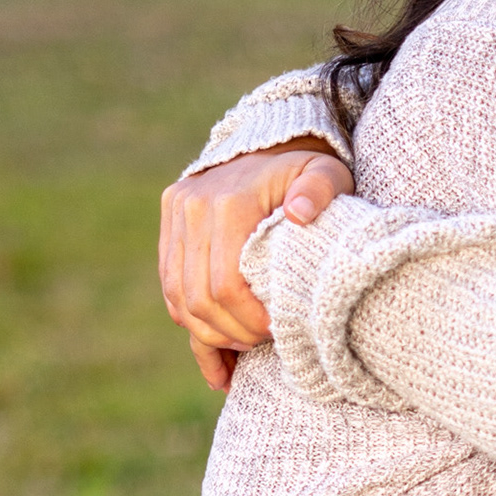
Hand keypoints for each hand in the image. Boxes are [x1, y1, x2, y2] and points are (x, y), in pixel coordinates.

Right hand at [159, 143, 354, 390]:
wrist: (267, 147)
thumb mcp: (326, 174)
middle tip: (263, 342)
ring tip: (243, 345)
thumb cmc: (306, 172)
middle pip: (198, 298)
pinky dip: (191, 322)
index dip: (249, 320)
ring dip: (209, 333)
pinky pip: (170, 288)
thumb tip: (300, 214)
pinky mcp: (169, 227)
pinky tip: (217, 348)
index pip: (226, 284)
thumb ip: (320, 191)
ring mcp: (176, 217)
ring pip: (179, 298)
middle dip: (230, 332)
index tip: (277, 332)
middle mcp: (192, 207)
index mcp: (229, 201)